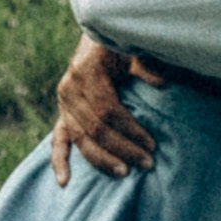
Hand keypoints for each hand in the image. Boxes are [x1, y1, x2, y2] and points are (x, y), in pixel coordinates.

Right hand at [51, 35, 165, 184]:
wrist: (98, 38)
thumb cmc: (121, 46)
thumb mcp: (133, 50)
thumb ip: (146, 66)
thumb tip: (162, 84)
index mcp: (85, 71)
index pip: (108, 111)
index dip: (130, 130)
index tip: (152, 144)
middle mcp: (69, 89)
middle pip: (94, 128)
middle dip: (122, 149)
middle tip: (146, 163)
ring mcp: (63, 103)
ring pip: (80, 139)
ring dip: (101, 159)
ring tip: (123, 173)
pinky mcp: (62, 114)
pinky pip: (58, 140)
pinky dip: (59, 162)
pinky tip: (65, 182)